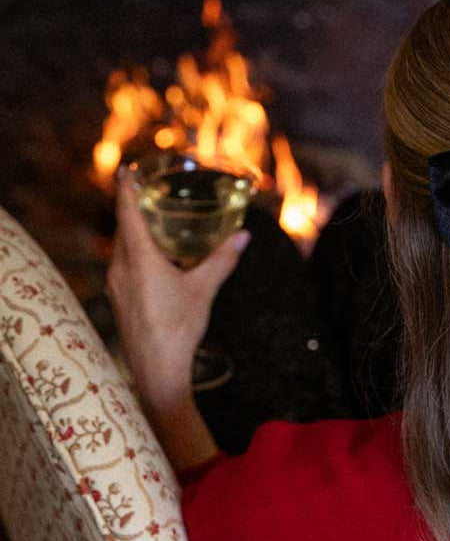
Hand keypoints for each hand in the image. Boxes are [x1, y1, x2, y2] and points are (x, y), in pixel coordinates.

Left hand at [106, 168, 250, 414]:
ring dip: (135, 235)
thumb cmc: (178, 327)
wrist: (156, 369)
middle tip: (150, 196)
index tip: (128, 170)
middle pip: (123, 229)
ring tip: (155, 226)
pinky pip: (124, 266)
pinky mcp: (119, 300)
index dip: (127, 189)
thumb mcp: (204, 290)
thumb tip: (242, 237)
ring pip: (122, 249)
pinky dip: (136, 255)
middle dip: (134, 211)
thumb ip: (221, 260)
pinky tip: (155, 262)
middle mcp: (120, 267)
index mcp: (139, 258)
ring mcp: (116, 285)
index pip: (127, 213)